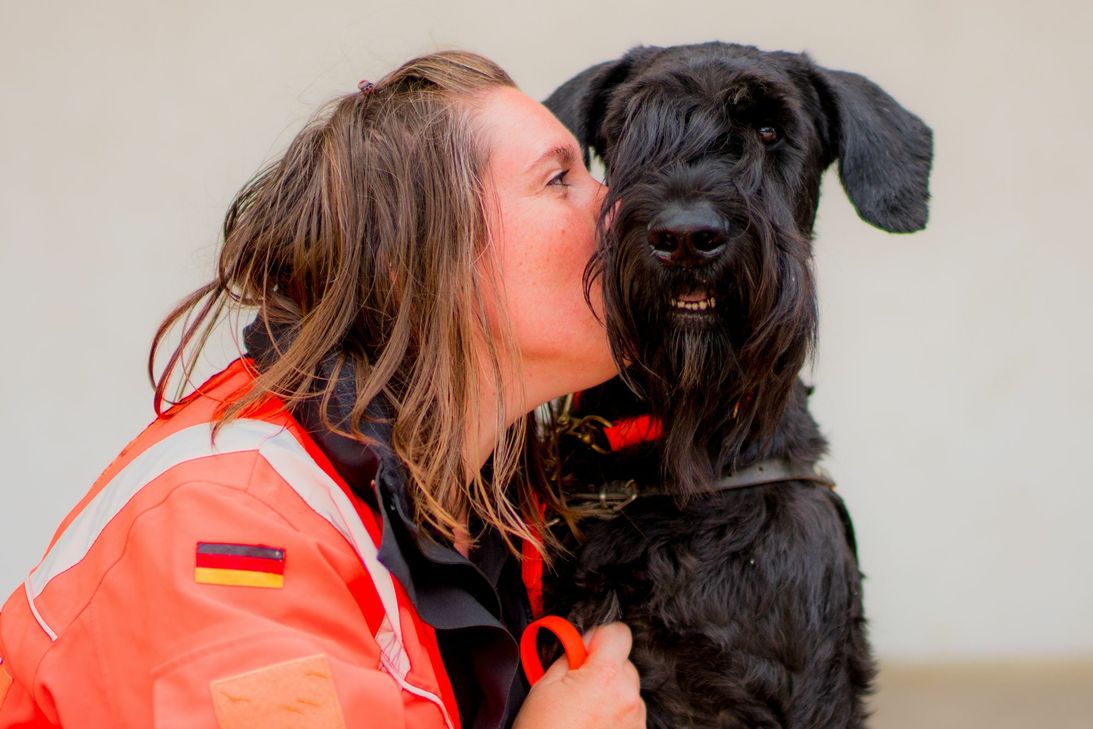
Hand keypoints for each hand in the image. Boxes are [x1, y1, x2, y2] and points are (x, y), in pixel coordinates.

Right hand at [513, 622, 645, 728]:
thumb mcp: (544, 684)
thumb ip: (570, 656)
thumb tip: (580, 645)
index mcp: (606, 676)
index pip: (618, 633)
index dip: (599, 637)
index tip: (585, 649)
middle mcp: (627, 697)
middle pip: (624, 664)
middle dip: (603, 668)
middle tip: (577, 685)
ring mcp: (635, 720)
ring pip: (627, 691)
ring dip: (610, 694)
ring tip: (583, 711)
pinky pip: (629, 714)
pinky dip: (615, 716)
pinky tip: (592, 725)